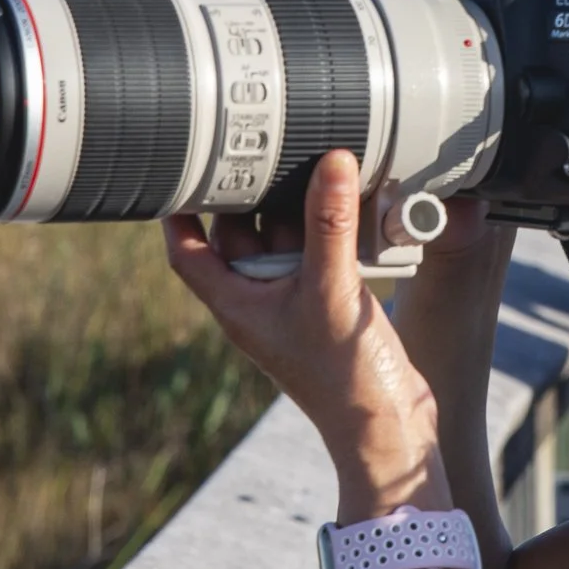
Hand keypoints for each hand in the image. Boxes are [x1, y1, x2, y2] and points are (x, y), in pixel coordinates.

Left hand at [163, 152, 445, 514]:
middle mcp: (262, 300)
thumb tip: (333, 161)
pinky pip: (324, 252)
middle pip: (241, 232)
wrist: (391, 428)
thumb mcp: (333, 290)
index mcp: (238, 303)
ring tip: (313, 158)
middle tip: (263, 140)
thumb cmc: (346, 378)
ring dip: (300, 205)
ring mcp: (297, 301)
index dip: (178, 209)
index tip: (179, 166)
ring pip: (287, 237)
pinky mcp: (333, 302)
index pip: (188, 250)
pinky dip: (335, 226)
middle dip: (252, 192)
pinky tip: (354, 200)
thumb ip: (331, 225)